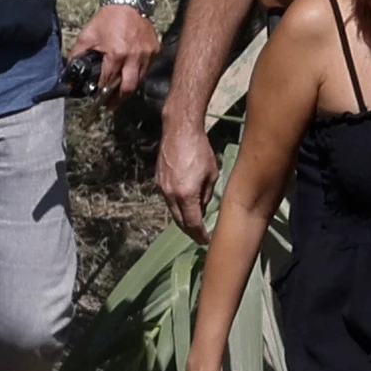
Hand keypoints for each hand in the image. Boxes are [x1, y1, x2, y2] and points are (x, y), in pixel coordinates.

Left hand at [76, 0, 163, 94]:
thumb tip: (69, 69)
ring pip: (139, 81)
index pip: (109, 80)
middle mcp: (134, 57)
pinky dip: (138, 75)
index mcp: (116, 53)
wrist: (127, 3)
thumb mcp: (87, 35)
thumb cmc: (106, 19)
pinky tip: (130, 76)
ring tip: (119, 95)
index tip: (97, 98)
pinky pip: (147, 69)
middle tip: (109, 106)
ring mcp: (147, 54)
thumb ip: (77, 53)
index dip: (102, 90)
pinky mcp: (155, 50)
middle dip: (117, 99)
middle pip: (128, 87)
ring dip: (128, 89)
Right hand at [159, 108, 223, 237]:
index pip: (192, 224)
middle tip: (199, 237)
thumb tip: (202, 207)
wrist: (179, 130)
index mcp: (186, 195)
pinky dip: (176, 205)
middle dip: (190, 231)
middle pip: (180, 221)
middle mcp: (170, 194)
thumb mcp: (212, 174)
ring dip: (183, 218)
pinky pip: (168, 199)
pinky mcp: (158, 180)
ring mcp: (161, 187)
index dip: (199, 235)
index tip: (206, 241)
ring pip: (172, 211)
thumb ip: (207, 195)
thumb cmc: (200, 149)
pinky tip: (185, 205)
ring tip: (194, 223)